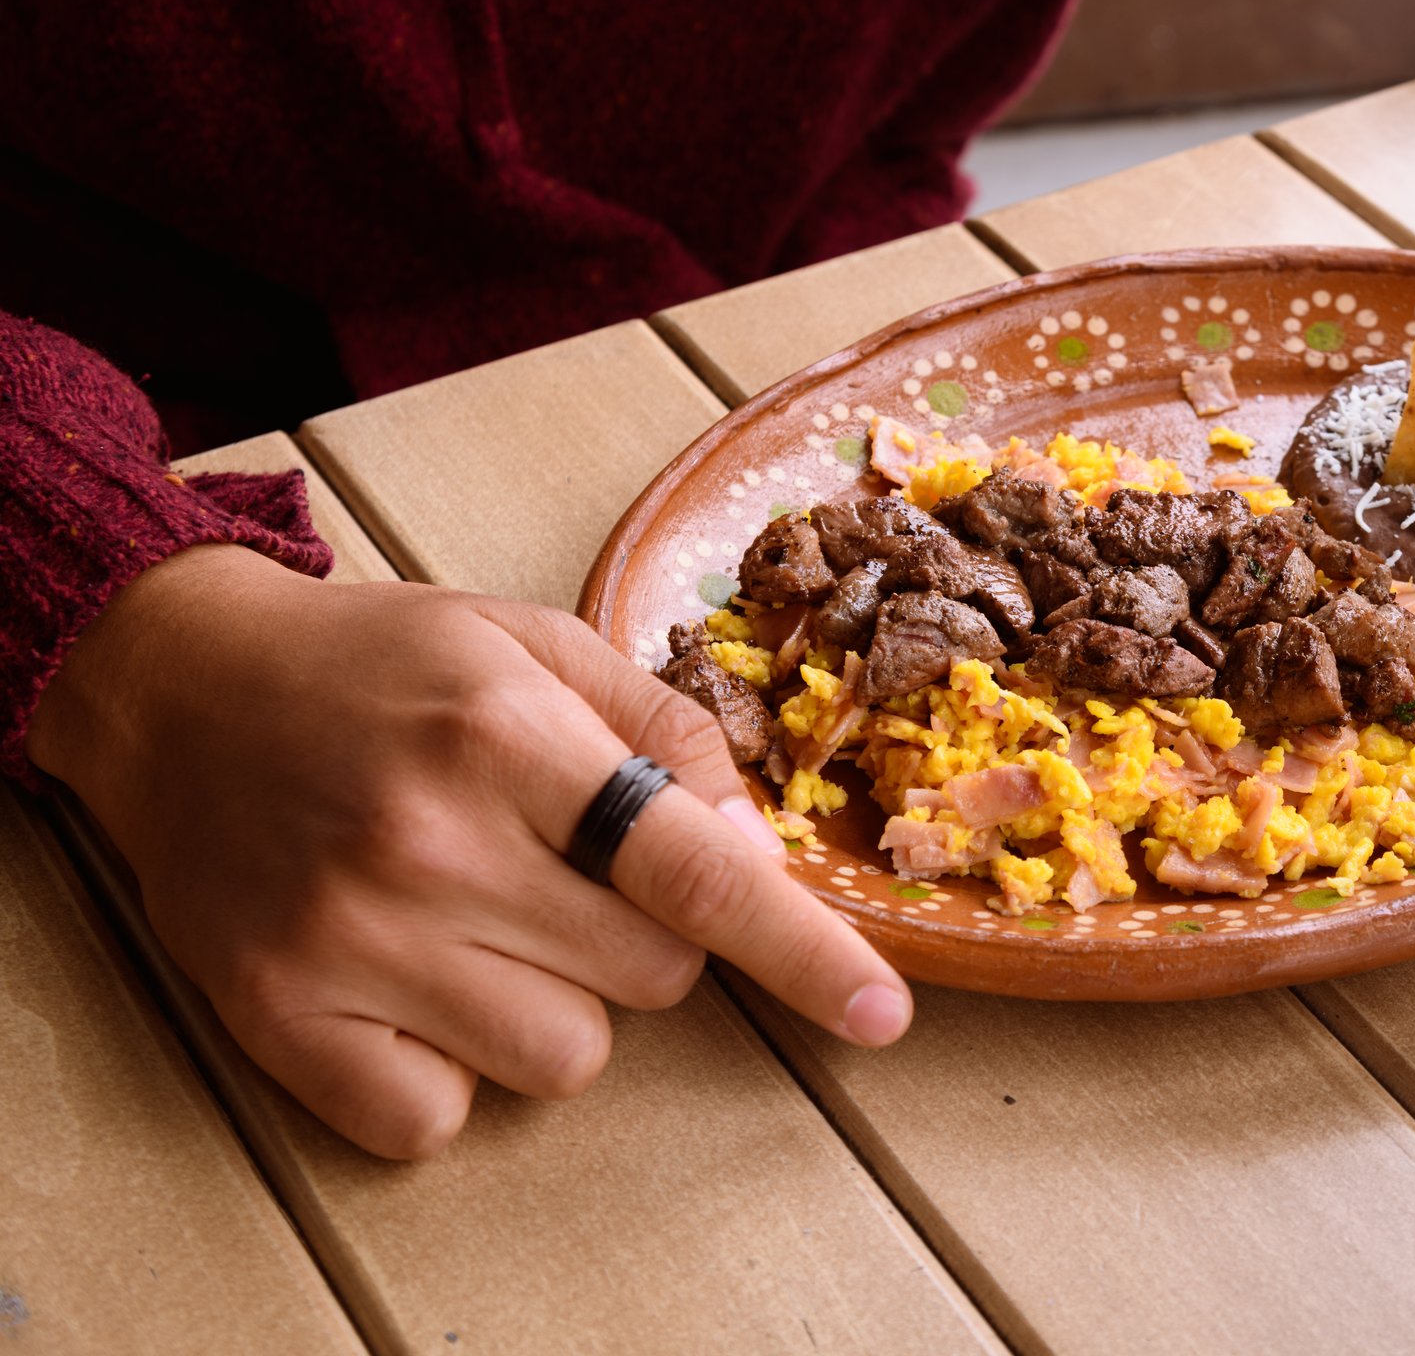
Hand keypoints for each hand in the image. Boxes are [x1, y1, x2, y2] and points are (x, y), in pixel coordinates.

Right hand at [26, 546, 911, 1158]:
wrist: (180, 687)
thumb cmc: (388, 669)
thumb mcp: (540, 646)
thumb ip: (669, 733)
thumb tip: (758, 854)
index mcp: (506, 734)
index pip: (694, 876)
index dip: (804, 952)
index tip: (881, 1013)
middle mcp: (427, 840)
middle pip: (652, 979)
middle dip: (643, 937)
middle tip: (558, 868)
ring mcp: (346, 939)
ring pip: (563, 1059)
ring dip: (554, 1006)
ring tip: (480, 918)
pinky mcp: (275, 1017)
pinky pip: (438, 1120)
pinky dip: (447, 1070)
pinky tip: (409, 980)